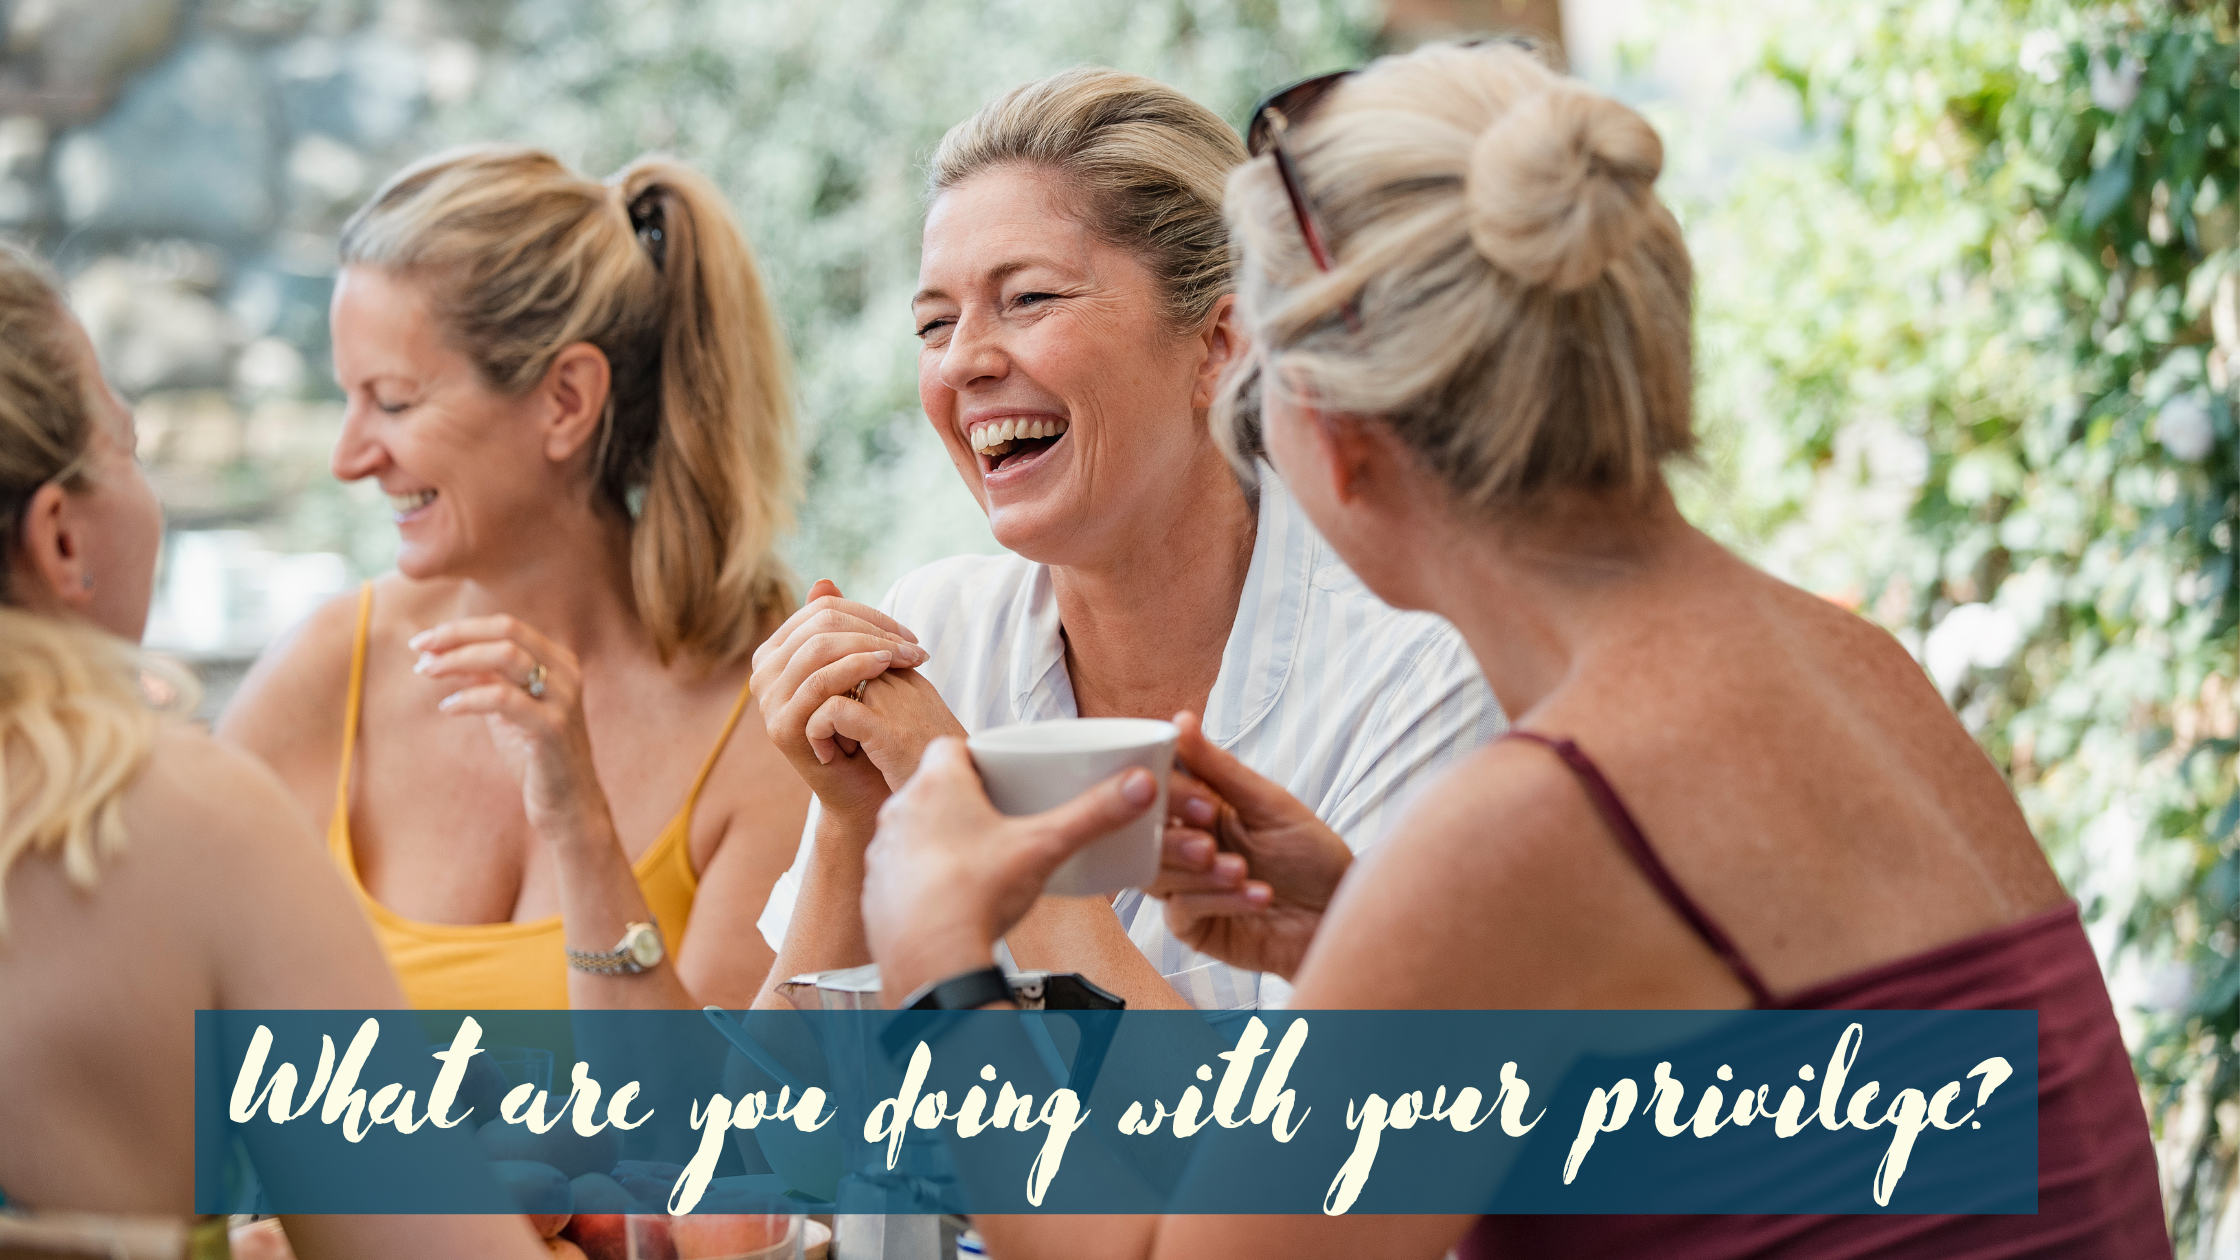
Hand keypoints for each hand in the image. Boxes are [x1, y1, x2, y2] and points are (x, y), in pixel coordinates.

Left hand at [411, 614, 609, 838]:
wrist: (567, 805)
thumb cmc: (534, 757)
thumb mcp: (507, 710)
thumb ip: (486, 679)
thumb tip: (442, 653)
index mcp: (559, 662)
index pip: (507, 626)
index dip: (462, 628)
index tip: (424, 640)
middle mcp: (567, 672)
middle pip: (507, 631)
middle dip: (456, 636)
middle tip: (418, 649)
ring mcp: (563, 698)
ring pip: (506, 657)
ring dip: (458, 660)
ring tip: (426, 671)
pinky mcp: (553, 727)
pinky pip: (503, 699)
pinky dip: (468, 698)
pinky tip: (447, 707)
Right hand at [750, 579, 933, 821]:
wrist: (865, 786)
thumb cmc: (864, 723)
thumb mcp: (855, 669)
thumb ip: (837, 627)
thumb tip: (824, 581)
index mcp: (776, 652)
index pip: (822, 609)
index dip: (869, 613)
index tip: (908, 634)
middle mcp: (763, 673)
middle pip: (822, 624)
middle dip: (875, 630)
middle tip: (915, 648)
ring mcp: (768, 700)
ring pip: (821, 649)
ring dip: (872, 647)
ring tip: (907, 659)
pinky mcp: (782, 726)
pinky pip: (821, 682)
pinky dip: (856, 669)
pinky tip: (886, 669)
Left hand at [863, 737, 1156, 1001]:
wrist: (930, 960)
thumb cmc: (977, 895)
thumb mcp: (1045, 846)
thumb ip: (1093, 814)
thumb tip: (1138, 786)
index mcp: (937, 785)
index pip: (951, 746)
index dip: (978, 756)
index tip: (1003, 771)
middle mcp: (901, 811)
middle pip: (935, 788)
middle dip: (966, 799)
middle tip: (1001, 817)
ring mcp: (884, 852)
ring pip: (915, 830)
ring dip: (940, 838)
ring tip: (978, 860)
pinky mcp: (876, 892)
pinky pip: (900, 872)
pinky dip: (923, 878)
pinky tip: (951, 896)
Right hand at [1150, 712, 1352, 979]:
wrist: (1340, 913)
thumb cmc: (1312, 856)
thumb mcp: (1271, 805)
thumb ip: (1221, 769)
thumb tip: (1180, 722)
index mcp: (1198, 808)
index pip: (1156, 790)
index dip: (1165, 792)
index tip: (1199, 800)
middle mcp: (1185, 846)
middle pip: (1143, 837)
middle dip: (1175, 838)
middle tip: (1209, 842)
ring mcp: (1186, 887)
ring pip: (1155, 875)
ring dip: (1200, 872)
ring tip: (1242, 870)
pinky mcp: (1195, 927)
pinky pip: (1182, 911)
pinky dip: (1219, 900)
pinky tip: (1258, 895)